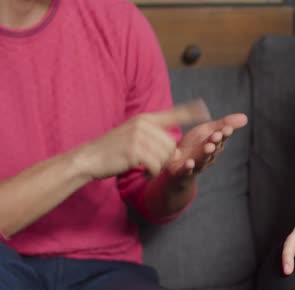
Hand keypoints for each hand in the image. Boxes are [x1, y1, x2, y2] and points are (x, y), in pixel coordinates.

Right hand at [78, 101, 209, 179]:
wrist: (89, 158)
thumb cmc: (113, 150)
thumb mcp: (132, 136)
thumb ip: (153, 138)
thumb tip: (176, 152)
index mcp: (145, 119)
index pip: (173, 113)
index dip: (190, 112)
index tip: (205, 110)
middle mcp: (144, 124)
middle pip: (171, 144)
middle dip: (166, 159)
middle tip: (153, 165)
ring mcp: (139, 136)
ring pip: (165, 155)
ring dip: (160, 167)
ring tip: (148, 169)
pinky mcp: (135, 150)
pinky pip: (157, 165)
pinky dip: (153, 173)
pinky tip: (145, 173)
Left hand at [165, 112, 247, 184]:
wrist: (178, 163)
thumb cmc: (196, 145)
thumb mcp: (209, 131)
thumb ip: (224, 124)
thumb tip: (245, 117)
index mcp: (215, 145)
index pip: (222, 139)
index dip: (224, 134)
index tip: (227, 128)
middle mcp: (208, 156)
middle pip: (213, 149)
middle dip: (216, 142)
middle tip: (216, 135)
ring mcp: (196, 164)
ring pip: (202, 159)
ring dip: (206, 154)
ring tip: (208, 147)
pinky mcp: (183, 171)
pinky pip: (186, 170)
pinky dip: (188, 168)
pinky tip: (189, 163)